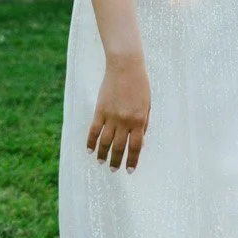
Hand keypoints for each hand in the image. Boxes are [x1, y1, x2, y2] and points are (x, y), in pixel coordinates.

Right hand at [88, 53, 150, 170]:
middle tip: (114, 170)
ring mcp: (111, 116)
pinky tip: (90, 150)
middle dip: (116, 161)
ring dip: (103, 154)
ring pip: (105, 142)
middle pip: (119, 147)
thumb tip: (140, 143)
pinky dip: (91, 142)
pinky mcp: (100, 110)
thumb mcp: (147, 105)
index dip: (132, 160)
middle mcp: (125, 121)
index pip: (135, 147)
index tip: (129, 170)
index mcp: (139, 120)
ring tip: (101, 162)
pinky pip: (94, 130)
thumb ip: (144, 124)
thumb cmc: (140, 85)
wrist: (126, 67)